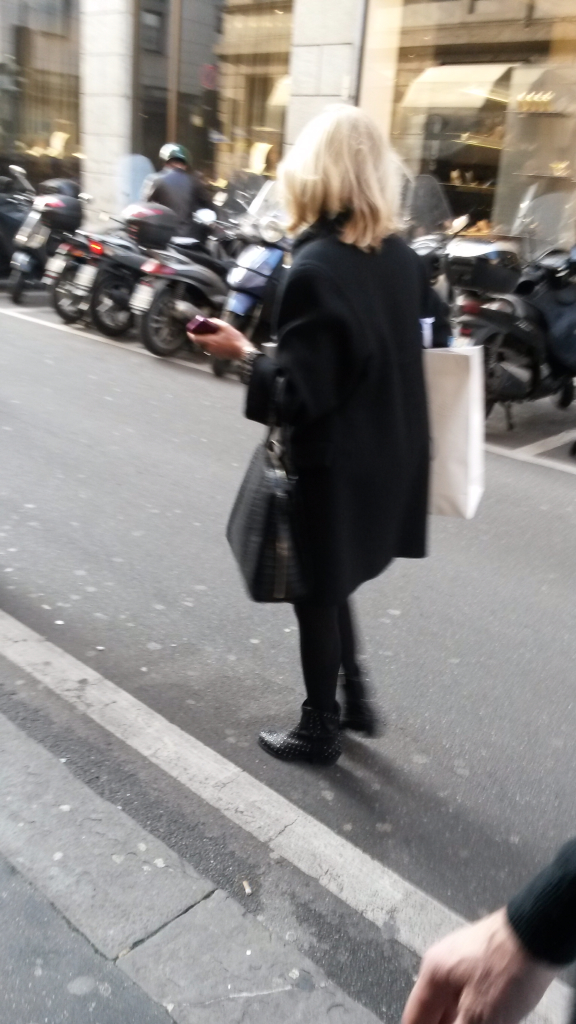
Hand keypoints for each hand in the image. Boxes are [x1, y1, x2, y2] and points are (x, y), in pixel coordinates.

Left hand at [187, 318, 254, 360]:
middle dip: (199, 336)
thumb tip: (210, 320)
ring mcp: (214, 353)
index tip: (188, 331)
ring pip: (206, 346)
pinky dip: (211, 344)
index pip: (196, 339)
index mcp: (210, 341)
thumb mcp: (226, 327)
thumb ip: (216, 322)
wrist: (243, 351)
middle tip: (200, 330)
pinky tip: (216, 340)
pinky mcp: (218, 355)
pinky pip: (211, 349)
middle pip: (200, 342)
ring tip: (209, 334)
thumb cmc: (235, 339)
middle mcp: (210, 348)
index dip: (191, 335)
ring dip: (205, 340)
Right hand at [402, 909, 556, 1023]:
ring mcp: (464, 961)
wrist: (539, 933)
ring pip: (454, 1005)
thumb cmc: (508, 969)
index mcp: (433, 973)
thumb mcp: (478, 1015)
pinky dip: (474, 1014)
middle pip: (434, 1011)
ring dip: (460, 1021)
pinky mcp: (484, 963)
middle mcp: (443, 964)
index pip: (414, 1017)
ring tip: (482, 1023)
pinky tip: (488, 1021)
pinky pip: (470, 996)